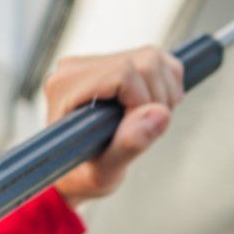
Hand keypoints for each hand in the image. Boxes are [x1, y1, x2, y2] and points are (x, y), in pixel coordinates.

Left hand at [43, 45, 185, 206]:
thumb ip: (128, 144)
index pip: (124, 74)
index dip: (144, 102)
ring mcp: (97, 61)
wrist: (79, 172)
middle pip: (144, 62)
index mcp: (66, 86)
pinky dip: (167, 85)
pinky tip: (151, 110)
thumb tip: (160, 114)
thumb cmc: (84, 174)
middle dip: (157, 99)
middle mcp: (77, 67)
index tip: (137, 130)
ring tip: (147, 122)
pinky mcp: (116, 60)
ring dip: (165, 94)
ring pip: (153, 58)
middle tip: (146, 130)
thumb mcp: (104, 171)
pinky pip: (156, 59)